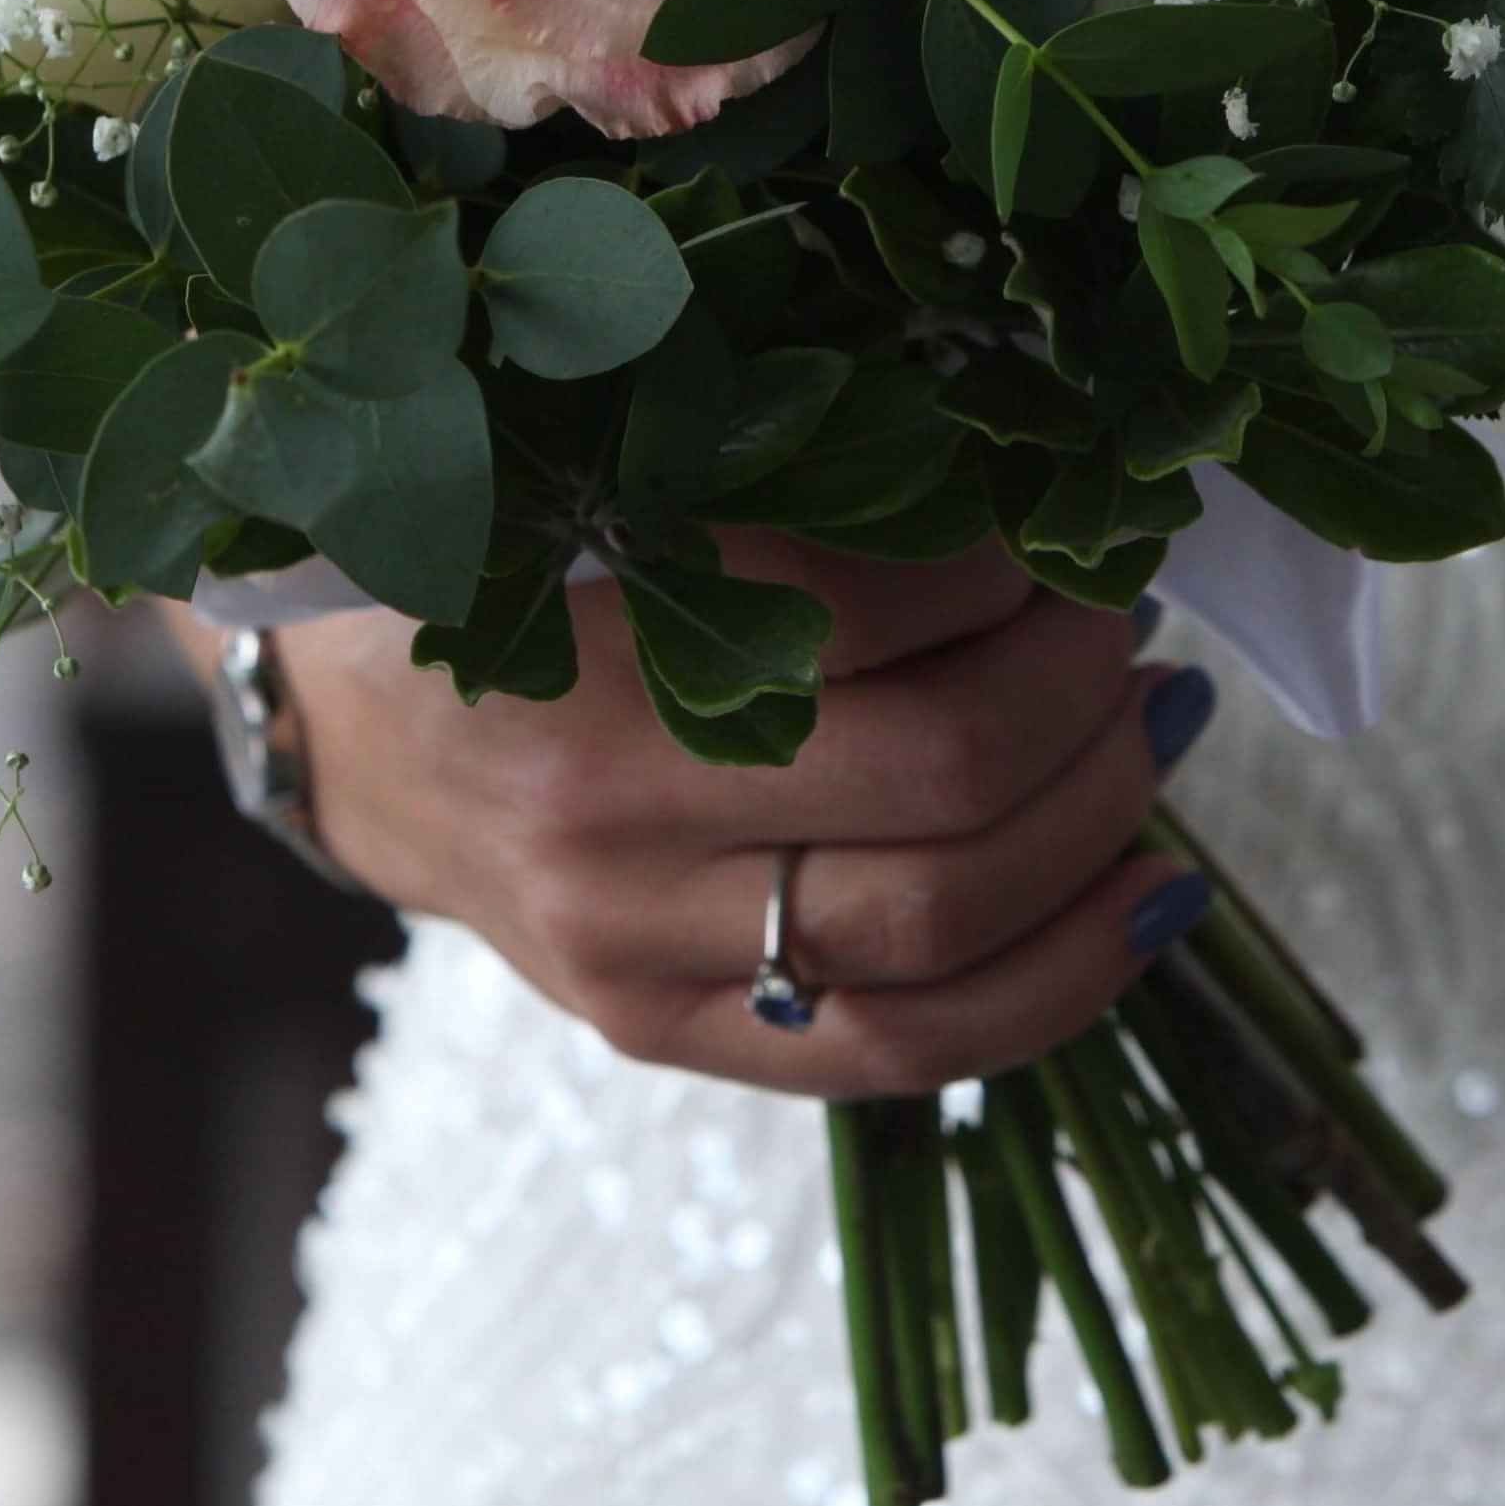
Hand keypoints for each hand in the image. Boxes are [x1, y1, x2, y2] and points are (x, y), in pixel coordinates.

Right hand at [270, 538, 1210, 1097]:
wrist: (353, 729)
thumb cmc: (504, 561)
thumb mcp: (605, 466)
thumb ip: (785, 465)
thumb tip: (1034, 458)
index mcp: (582, 623)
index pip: (872, 599)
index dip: (1012, 557)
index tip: (1058, 510)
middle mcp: (602, 806)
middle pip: (942, 769)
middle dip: (1081, 684)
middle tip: (1119, 615)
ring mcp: (633, 945)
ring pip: (943, 923)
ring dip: (1099, 815)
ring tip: (1150, 725)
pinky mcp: (663, 1033)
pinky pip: (902, 1048)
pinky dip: (1062, 976)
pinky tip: (1151, 893)